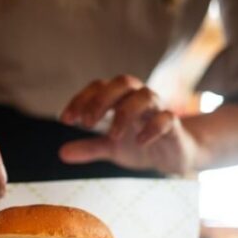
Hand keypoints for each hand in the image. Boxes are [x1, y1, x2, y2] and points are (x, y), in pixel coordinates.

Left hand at [59, 75, 198, 174]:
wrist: (175, 155)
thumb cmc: (141, 144)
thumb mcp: (112, 147)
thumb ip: (89, 148)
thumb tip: (61, 153)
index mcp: (121, 99)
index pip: (99, 87)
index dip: (81, 99)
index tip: (65, 119)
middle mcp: (139, 98)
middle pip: (123, 83)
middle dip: (102, 99)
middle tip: (87, 122)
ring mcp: (159, 110)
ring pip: (146, 96)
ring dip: (126, 113)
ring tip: (113, 135)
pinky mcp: (174, 126)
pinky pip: (166, 119)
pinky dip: (152, 128)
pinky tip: (140, 142)